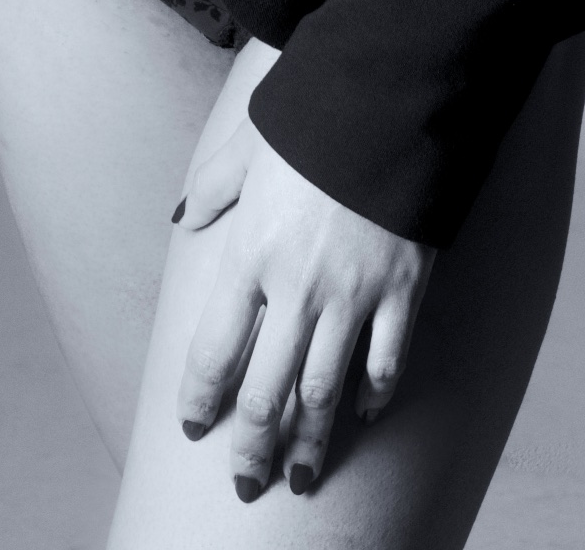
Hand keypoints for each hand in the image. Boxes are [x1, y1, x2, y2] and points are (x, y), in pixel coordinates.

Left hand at [174, 108, 434, 499]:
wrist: (389, 101)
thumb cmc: (312, 121)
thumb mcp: (246, 147)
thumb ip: (210, 189)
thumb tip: (181, 219)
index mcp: (251, 255)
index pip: (215, 349)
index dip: (202, 397)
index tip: (194, 428)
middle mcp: (297, 287)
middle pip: (267, 391)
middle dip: (253, 447)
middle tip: (246, 482)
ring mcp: (354, 294)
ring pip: (323, 391)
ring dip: (309, 441)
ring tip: (300, 475)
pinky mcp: (403, 290)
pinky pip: (385, 361)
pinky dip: (373, 394)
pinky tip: (362, 413)